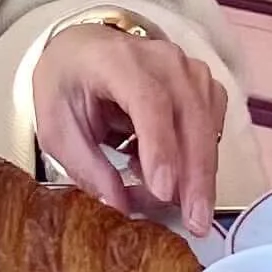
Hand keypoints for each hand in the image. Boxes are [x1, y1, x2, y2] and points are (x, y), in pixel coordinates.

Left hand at [30, 22, 223, 237]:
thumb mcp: (58, 128)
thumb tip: (120, 206)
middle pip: (190, 115)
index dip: (160, 148)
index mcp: (117, 61)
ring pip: (207, 123)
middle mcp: (161, 59)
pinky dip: (201, 156)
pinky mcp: (202, 84)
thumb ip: (87, 167)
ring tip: (186, 210)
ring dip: (201, 171)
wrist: (83, 50)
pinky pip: (213, 124)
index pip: (149, 102)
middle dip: (195, 174)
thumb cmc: (67, 85)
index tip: (164, 192)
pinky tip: (180, 178)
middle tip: (195, 221)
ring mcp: (187, 69)